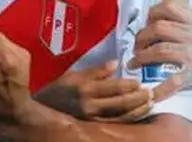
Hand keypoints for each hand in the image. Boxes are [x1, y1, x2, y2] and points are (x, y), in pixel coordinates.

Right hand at [36, 60, 153, 121]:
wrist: (41, 110)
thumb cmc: (58, 89)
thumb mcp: (74, 75)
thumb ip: (96, 71)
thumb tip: (116, 64)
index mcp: (85, 89)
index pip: (113, 87)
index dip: (129, 85)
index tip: (140, 82)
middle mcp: (90, 106)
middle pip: (120, 103)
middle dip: (138, 98)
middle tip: (151, 92)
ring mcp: (92, 119)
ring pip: (121, 116)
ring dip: (138, 110)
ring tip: (149, 103)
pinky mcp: (92, 127)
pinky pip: (115, 124)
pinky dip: (129, 119)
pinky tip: (138, 114)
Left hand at [127, 0, 191, 100]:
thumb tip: (174, 20)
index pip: (170, 6)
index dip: (153, 12)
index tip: (147, 21)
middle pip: (158, 28)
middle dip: (141, 36)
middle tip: (136, 45)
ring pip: (159, 50)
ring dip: (141, 57)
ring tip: (134, 63)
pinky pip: (173, 81)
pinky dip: (160, 89)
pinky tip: (152, 94)